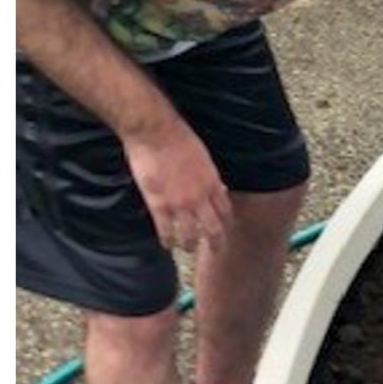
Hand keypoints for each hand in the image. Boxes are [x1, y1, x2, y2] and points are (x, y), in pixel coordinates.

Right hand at [120, 120, 230, 251]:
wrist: (156, 132)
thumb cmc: (178, 137)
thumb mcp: (203, 156)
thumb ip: (208, 175)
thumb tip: (214, 185)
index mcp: (212, 182)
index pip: (225, 210)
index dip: (226, 222)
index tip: (225, 229)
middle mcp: (199, 197)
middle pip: (213, 228)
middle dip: (216, 243)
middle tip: (216, 251)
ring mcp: (179, 204)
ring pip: (190, 235)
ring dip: (190, 245)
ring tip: (187, 249)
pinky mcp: (159, 205)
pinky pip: (165, 230)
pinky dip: (167, 241)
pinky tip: (166, 245)